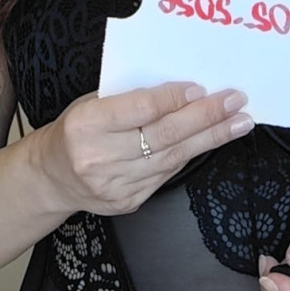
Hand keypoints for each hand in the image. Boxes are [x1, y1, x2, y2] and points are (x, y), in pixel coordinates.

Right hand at [34, 82, 253, 216]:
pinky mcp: (129, 202)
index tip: (202, 89)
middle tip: (236, 102)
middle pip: (164, 136)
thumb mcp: (90, 102)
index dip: (173, 100)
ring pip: (173, 158)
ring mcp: (116, 184)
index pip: (139, 110)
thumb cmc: (75, 129)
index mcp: (86, 124)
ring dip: (211, 138)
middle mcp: (100, 157)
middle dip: (206, 118)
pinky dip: (191, 154)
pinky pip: (167, 174)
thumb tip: (179, 88)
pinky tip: (210, 140)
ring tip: (238, 123)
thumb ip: (128, 97)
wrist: (50, 177)